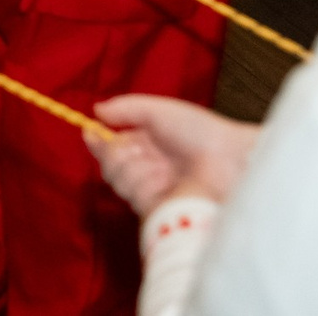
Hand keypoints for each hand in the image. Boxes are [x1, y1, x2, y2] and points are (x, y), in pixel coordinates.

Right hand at [89, 95, 260, 214]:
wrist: (228, 160)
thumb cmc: (200, 132)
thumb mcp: (158, 111)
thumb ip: (125, 108)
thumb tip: (96, 110)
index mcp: (145, 145)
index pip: (110, 147)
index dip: (98, 142)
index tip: (90, 132)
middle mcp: (146, 168)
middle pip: (108, 166)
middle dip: (117, 154)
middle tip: (139, 147)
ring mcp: (152, 190)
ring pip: (117, 181)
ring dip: (135, 168)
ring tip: (162, 164)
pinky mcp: (156, 209)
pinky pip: (133, 196)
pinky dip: (146, 182)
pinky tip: (166, 179)